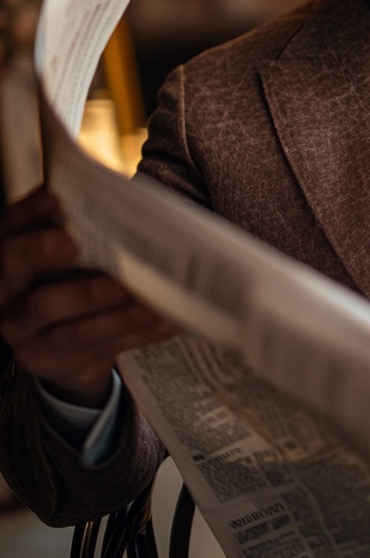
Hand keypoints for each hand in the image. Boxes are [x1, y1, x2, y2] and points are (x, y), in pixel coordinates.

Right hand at [0, 186, 176, 405]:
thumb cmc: (77, 278)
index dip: (32, 210)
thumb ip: (92, 232)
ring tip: (149, 302)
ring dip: (112, 312)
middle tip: (76, 245)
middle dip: (46, 253)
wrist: (66, 342)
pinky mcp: (46, 358)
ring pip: (63, 319)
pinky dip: (134, 333)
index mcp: (13, 248)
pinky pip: (93, 347)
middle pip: (18, 266)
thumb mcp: (75, 254)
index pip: (14, 224)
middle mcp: (8, 288)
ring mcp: (22, 328)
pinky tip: (166, 321)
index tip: (58, 199)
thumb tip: (137, 209)